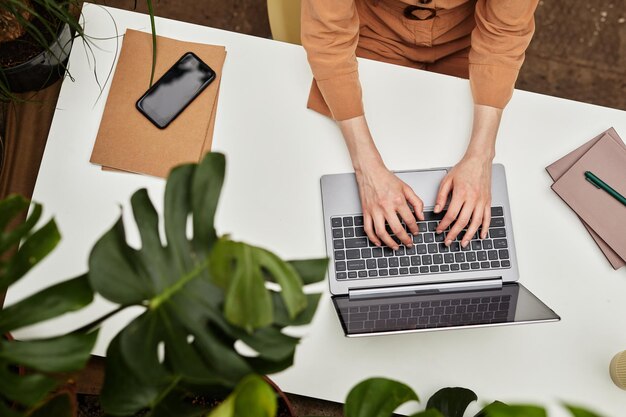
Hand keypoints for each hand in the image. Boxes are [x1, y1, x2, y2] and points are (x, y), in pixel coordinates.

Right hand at [336, 115, 423, 248]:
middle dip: (405, 240)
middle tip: (408, 244)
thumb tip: (421, 216)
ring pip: (381, 232)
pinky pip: (368, 229)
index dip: (414, 229)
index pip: (409, 220)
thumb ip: (416, 202)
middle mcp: (386, 207)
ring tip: (395, 246)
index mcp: (397, 200)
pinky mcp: (366, 212)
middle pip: (397, 229)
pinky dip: (373, 238)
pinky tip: (379, 242)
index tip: (416, 233)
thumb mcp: (406, 188)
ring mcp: (374, 211)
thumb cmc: (387, 179)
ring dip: (389, 243)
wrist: (370, 172)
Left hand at [434, 156, 492, 247]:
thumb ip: (441, 196)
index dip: (444, 225)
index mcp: (461, 194)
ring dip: (469, 235)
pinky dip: (485, 228)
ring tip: (463, 243)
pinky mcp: (488, 201)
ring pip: (476, 223)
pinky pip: (488, 218)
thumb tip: (436, 210)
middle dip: (454, 234)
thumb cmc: (464, 169)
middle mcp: (473, 199)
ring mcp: (482, 201)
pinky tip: (481, 236)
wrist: (479, 160)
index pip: (451, 215)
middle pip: (463, 221)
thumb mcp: (447, 180)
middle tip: (448, 241)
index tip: (439, 230)